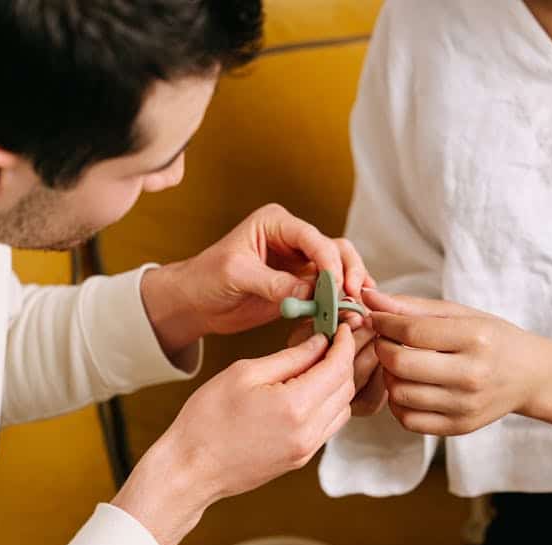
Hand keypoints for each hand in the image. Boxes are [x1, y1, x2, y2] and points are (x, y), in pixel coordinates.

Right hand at [112, 325, 355, 544]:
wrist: (190, 469)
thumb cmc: (207, 419)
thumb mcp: (245, 373)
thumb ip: (289, 357)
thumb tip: (320, 343)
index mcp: (295, 406)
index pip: (338, 367)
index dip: (344, 343)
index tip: (342, 328)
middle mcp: (308, 431)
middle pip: (346, 388)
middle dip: (344, 360)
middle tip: (332, 341)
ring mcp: (306, 449)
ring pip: (343, 408)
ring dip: (338, 384)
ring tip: (319, 364)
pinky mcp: (300, 459)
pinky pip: (329, 426)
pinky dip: (329, 404)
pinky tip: (309, 390)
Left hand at [141, 205, 373, 360]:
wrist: (194, 302)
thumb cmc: (206, 279)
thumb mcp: (237, 276)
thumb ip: (273, 283)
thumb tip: (309, 295)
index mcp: (276, 223)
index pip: (313, 237)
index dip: (330, 261)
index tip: (338, 286)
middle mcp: (293, 238)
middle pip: (335, 249)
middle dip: (348, 271)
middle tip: (353, 296)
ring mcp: (300, 263)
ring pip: (339, 269)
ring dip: (349, 288)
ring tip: (357, 308)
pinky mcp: (302, 286)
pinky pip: (328, 292)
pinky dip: (339, 303)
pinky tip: (349, 315)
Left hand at [363, 290, 549, 435]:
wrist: (529, 375)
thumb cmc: (491, 338)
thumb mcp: (459, 314)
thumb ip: (412, 307)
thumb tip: (369, 298)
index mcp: (475, 338)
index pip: (411, 331)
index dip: (384, 322)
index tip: (377, 318)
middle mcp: (472, 375)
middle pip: (400, 365)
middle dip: (382, 349)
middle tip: (386, 341)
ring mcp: (465, 405)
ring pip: (400, 394)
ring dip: (388, 376)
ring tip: (399, 364)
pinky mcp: (459, 427)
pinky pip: (409, 420)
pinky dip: (398, 403)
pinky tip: (408, 387)